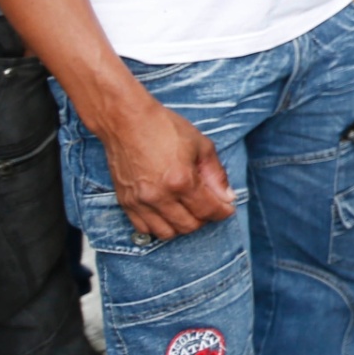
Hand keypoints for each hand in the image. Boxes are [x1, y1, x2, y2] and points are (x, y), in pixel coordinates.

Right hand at [100, 102, 236, 240]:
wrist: (127, 121)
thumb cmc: (165, 128)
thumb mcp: (201, 145)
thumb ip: (216, 175)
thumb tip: (227, 197)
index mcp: (181, 180)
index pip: (208, 211)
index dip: (223, 212)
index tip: (227, 208)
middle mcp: (159, 196)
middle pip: (189, 226)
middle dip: (204, 219)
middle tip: (208, 206)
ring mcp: (140, 202)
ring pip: (167, 233)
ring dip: (182, 225)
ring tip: (188, 209)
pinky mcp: (125, 202)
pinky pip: (145, 229)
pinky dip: (160, 226)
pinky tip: (168, 212)